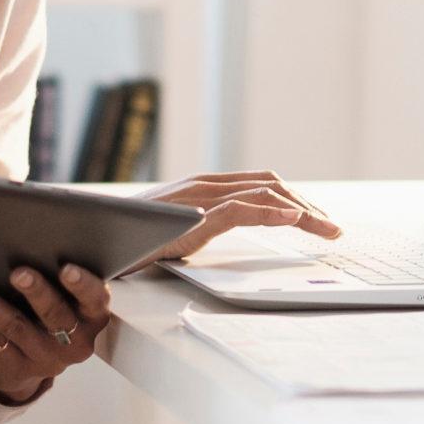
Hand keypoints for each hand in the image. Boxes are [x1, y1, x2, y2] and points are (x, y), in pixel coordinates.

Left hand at [0, 263, 111, 404]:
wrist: (34, 361)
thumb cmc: (53, 314)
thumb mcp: (69, 300)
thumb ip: (61, 276)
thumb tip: (38, 233)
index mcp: (93, 317)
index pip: (95, 299)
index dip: (83, 285)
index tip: (66, 269)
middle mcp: (75, 341)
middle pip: (54, 314)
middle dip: (36, 292)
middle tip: (18, 273)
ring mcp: (46, 358)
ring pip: (17, 328)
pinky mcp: (19, 368)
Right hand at [131, 172, 340, 264]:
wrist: (92, 238)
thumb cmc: (128, 237)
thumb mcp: (174, 229)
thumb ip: (200, 224)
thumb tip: (219, 232)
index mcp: (204, 187)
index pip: (262, 185)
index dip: (296, 201)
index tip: (319, 222)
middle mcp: (205, 185)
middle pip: (272, 186)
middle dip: (308, 206)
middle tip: (332, 230)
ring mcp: (199, 197)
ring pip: (265, 194)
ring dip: (303, 212)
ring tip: (326, 230)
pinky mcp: (193, 216)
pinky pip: (241, 209)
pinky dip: (273, 214)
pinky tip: (294, 222)